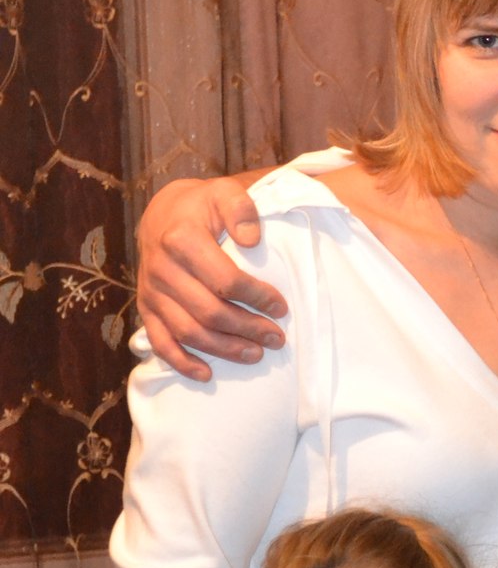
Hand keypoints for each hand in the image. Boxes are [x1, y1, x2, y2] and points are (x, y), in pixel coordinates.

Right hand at [137, 175, 286, 379]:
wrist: (163, 214)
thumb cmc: (202, 207)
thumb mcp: (224, 193)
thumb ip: (241, 208)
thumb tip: (252, 240)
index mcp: (181, 240)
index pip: (224, 280)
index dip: (256, 297)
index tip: (281, 307)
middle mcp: (161, 269)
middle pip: (209, 312)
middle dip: (247, 329)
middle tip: (277, 338)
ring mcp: (151, 292)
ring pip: (188, 332)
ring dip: (224, 349)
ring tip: (256, 355)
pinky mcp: (146, 308)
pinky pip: (160, 342)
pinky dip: (181, 363)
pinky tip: (207, 374)